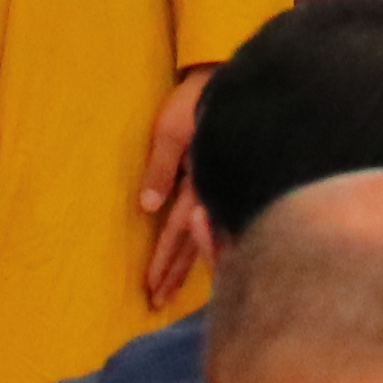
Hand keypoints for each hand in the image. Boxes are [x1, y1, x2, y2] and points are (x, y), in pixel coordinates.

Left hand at [135, 65, 213, 305]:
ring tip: (172, 291)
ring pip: (206, 236)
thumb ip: (160, 169)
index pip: (178, 232)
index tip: (151, 289)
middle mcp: (214, 192)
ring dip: (188, 265)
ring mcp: (224, 189)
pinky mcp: (227, 183)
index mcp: (200, 182)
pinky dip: (205, 244)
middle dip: (174, 274)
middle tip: (157, 302)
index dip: (163, 261)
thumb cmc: (198, 101)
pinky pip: (217, 223)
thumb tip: (149, 209)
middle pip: (192, 243)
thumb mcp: (171, 130)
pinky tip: (202, 257)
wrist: (234, 81)